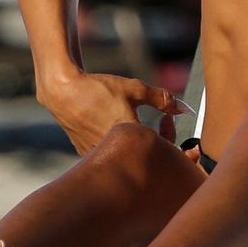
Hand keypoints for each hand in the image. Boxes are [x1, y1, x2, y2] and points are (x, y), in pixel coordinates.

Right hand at [37, 69, 191, 155]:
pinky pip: (110, 156)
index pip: (161, 149)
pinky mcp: (87, 155)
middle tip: (160, 121)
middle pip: (145, 157)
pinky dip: (118, 146)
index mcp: (129, 137)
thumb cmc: (98, 89)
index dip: (170, 136)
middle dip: (157, 141)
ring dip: (137, 145)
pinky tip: (115, 129)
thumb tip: (184, 109)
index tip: (167, 119)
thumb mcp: (134, 89)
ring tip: (136, 124)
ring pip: (127, 157)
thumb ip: (162, 99)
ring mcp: (99, 156)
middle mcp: (114, 152)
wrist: (63, 92)